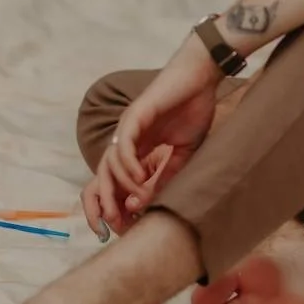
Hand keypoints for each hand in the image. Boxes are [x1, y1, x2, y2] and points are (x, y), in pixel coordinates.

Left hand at [81, 37, 219, 235]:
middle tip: (118, 225)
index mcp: (137, 149)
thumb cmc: (194, 109)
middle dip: (106, 203)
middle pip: (102, 177)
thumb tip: (147, 205)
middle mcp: (126, 140)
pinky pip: (123, 147)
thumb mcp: (183, 153)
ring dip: (121, 187)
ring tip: (136, 202)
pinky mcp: (134, 116)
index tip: (128, 226)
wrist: (201, 77)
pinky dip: (128, 166)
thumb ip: (165, 176)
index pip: (115, 181)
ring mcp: (128, 128)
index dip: (116, 204)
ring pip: (109, 165)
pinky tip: (141, 178)